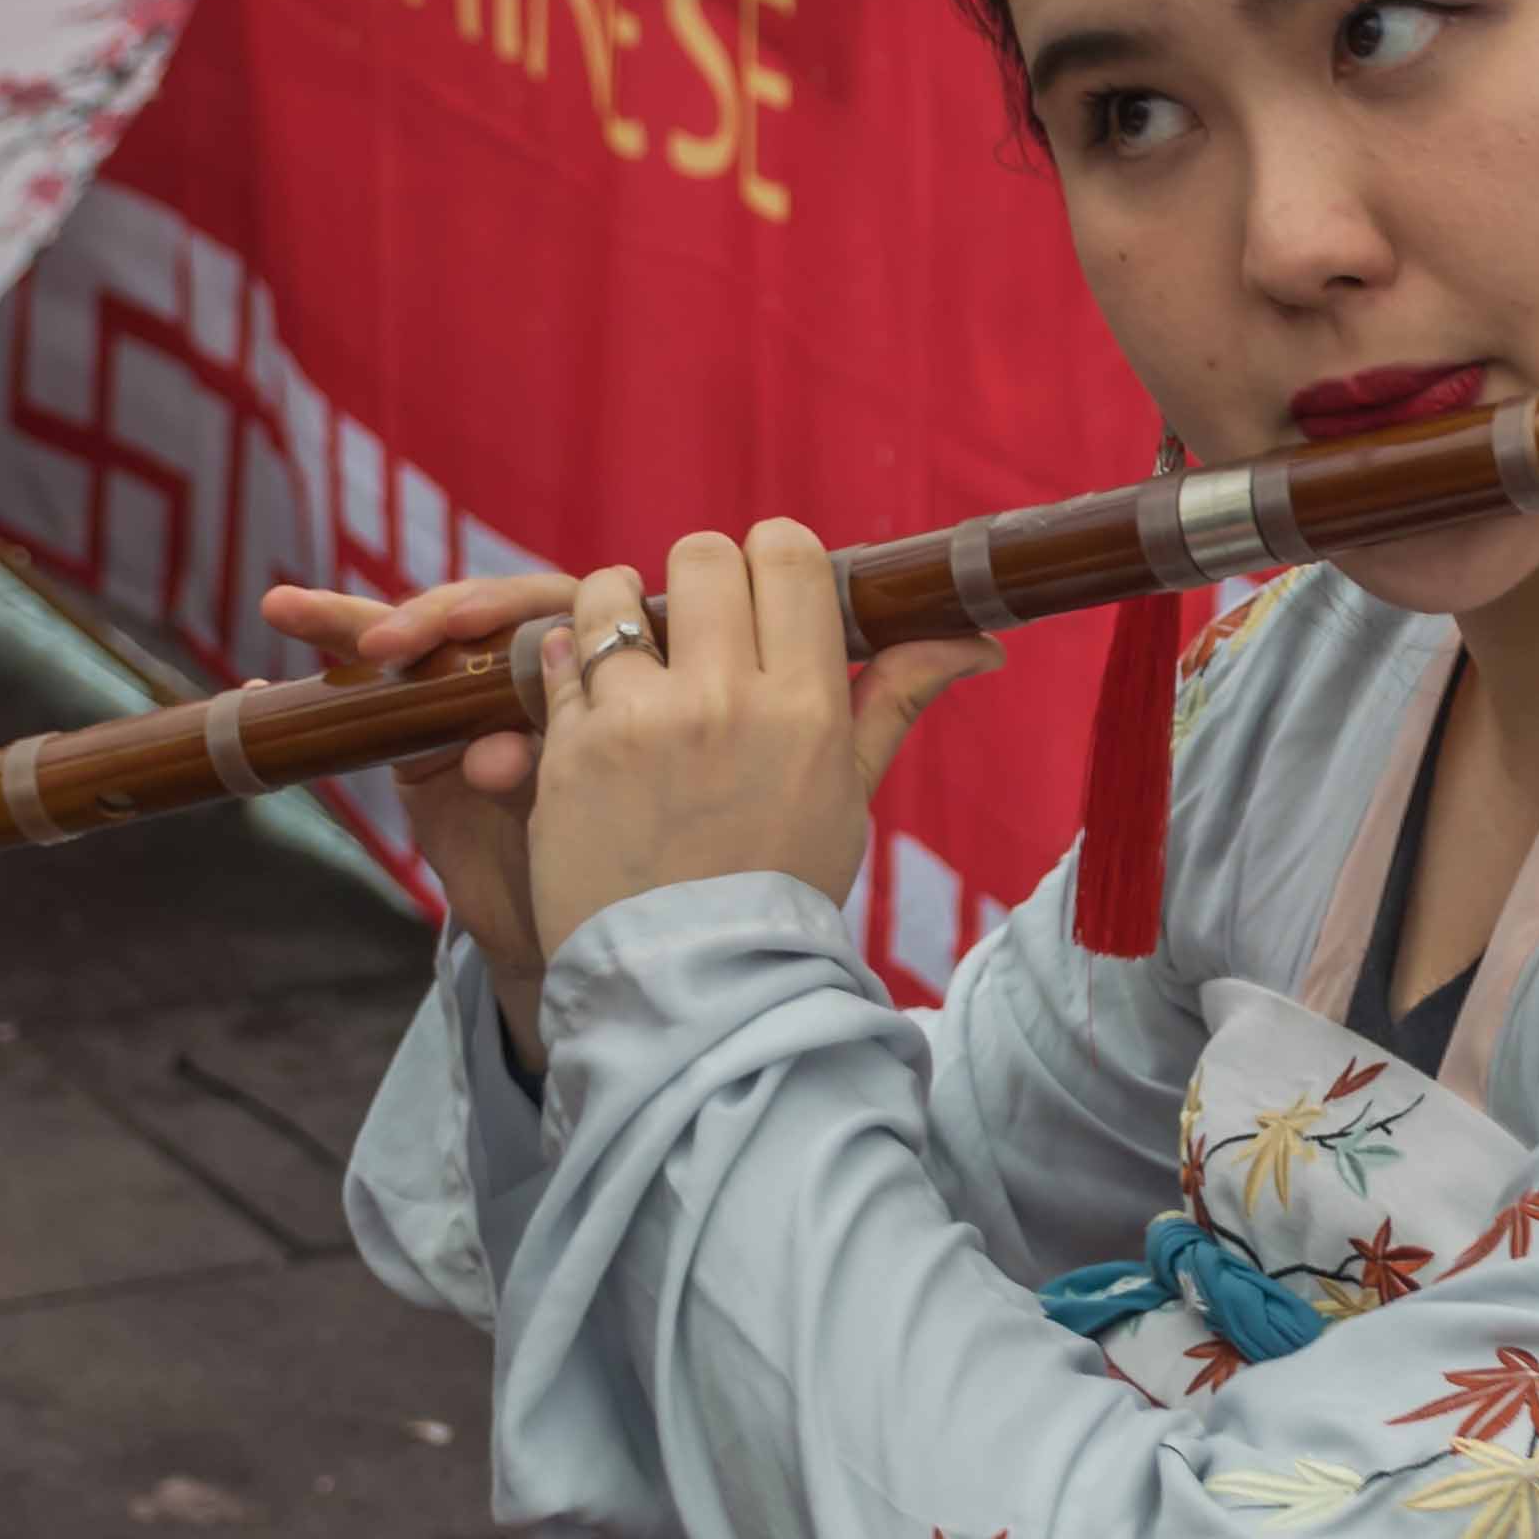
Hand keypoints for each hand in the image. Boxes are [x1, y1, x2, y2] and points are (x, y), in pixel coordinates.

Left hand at [260, 530, 989, 1060]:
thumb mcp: (852, 794)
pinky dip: (573, 667)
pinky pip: (562, 657)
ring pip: (614, 592)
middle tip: (699, 627)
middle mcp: (725, 698)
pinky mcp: (569, 747)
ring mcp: (639, 720)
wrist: (689, 986)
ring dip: (622, 610)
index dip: (775, 559)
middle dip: (701, 578)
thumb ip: (897, 697)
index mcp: (808, 705)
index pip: (789, 552)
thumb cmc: (780, 889)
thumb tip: (976, 639)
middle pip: (703, 553)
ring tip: (633, 654)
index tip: (766, 593)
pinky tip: (595, 704)